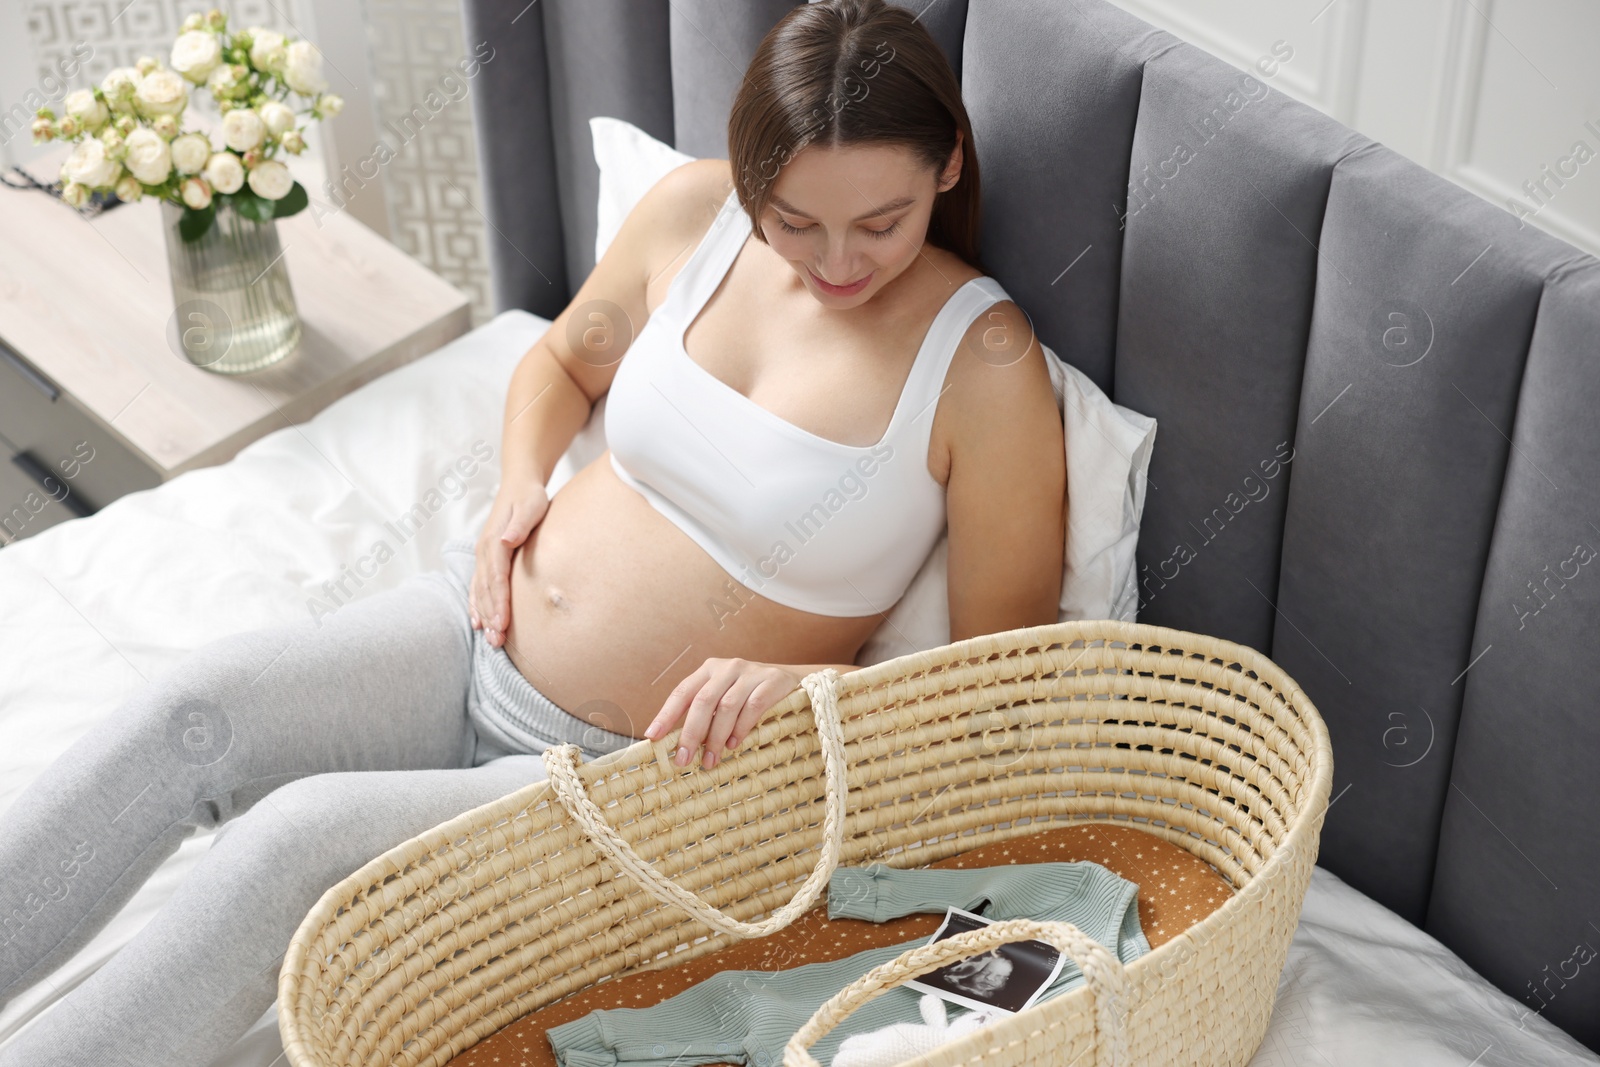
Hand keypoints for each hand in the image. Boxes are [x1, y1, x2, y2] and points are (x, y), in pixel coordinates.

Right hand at [470, 481, 549, 646]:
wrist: (518, 485)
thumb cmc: (530, 496)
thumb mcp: (530, 506)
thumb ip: (519, 524)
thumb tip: (507, 540)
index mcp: (494, 541)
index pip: (496, 577)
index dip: (498, 601)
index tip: (503, 622)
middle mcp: (484, 551)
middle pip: (485, 590)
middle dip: (491, 616)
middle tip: (498, 642)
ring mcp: (482, 556)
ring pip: (479, 592)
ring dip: (484, 616)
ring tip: (492, 641)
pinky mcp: (486, 560)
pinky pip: (477, 587)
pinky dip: (477, 606)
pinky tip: (479, 624)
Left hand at [643, 658, 802, 769]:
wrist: (796, 681)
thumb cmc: (752, 695)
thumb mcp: (726, 698)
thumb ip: (706, 714)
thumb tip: (681, 748)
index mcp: (710, 669)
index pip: (683, 691)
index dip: (666, 714)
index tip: (653, 737)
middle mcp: (728, 667)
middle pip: (702, 701)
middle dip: (690, 733)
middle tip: (683, 759)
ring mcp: (751, 672)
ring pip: (726, 706)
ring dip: (715, 737)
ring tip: (710, 761)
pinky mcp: (772, 681)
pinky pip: (752, 707)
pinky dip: (740, 728)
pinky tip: (733, 745)